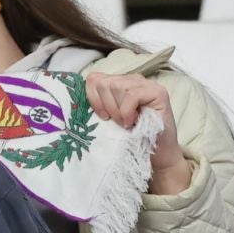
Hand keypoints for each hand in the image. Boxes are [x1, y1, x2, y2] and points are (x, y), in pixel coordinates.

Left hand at [84, 72, 191, 194]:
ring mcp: (147, 84)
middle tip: (116, 122)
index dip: (92, 97)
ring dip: (117, 110)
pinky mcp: (158, 92)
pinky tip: (132, 123)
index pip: (94, 78)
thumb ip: (98, 105)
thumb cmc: (130, 137)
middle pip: (104, 82)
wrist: (157, 154)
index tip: (101, 117)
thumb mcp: (108, 119)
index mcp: (118, 83)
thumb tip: (74, 100)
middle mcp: (132, 79)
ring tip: (125, 123)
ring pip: (116, 86)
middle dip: (105, 106)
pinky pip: (132, 95)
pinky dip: (127, 112)